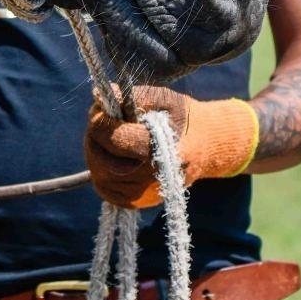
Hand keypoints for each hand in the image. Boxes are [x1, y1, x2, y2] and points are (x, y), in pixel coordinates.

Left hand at [84, 87, 259, 207]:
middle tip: (102, 119)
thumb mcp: (163, 98)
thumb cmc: (181, 117)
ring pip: (100, 175)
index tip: (102, 106)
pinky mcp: (137, 204)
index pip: (117, 139)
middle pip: (102, 160)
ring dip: (96, 151)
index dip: (102, 120)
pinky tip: (112, 153)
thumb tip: (97, 95)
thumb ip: (131, 96)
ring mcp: (144, 196)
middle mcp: (154, 180)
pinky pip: (105, 188)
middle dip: (95, 136)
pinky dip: (101, 168)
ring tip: (109, 134)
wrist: (204, 146)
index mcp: (164, 151)